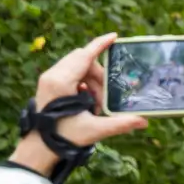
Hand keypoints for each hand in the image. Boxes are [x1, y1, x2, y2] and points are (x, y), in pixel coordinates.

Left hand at [8, 33, 147, 174]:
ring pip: (78, 66)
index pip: (84, 55)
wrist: (40, 146)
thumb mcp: (95, 130)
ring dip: (92, 81)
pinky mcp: (49, 83)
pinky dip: (83, 84)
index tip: (114, 37)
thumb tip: (143, 121)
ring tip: (95, 104)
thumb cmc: (64, 137)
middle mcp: (52, 75)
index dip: (100, 45)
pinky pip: (71, 73)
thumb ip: (120, 124)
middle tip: (106, 96)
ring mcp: (49, 78)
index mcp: (61, 82)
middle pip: (83, 60)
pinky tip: (86, 101)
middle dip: (99, 74)